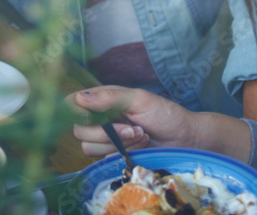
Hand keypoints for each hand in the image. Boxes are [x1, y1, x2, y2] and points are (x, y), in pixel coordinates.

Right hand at [69, 86, 199, 156]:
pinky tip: (139, 146)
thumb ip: (110, 98)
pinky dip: (122, 152)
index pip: (72, 103)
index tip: (90, 117)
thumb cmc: (165, 114)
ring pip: (88, 146)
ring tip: (140, 135)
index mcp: (104, 99)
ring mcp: (106, 138)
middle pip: (78, 129)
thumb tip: (81, 99)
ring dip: (118, 142)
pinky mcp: (112, 154)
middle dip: (106, 131)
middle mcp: (100, 118)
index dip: (74, 111)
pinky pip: (103, 158)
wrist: (184, 139)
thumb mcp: (140, 99)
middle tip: (132, 127)